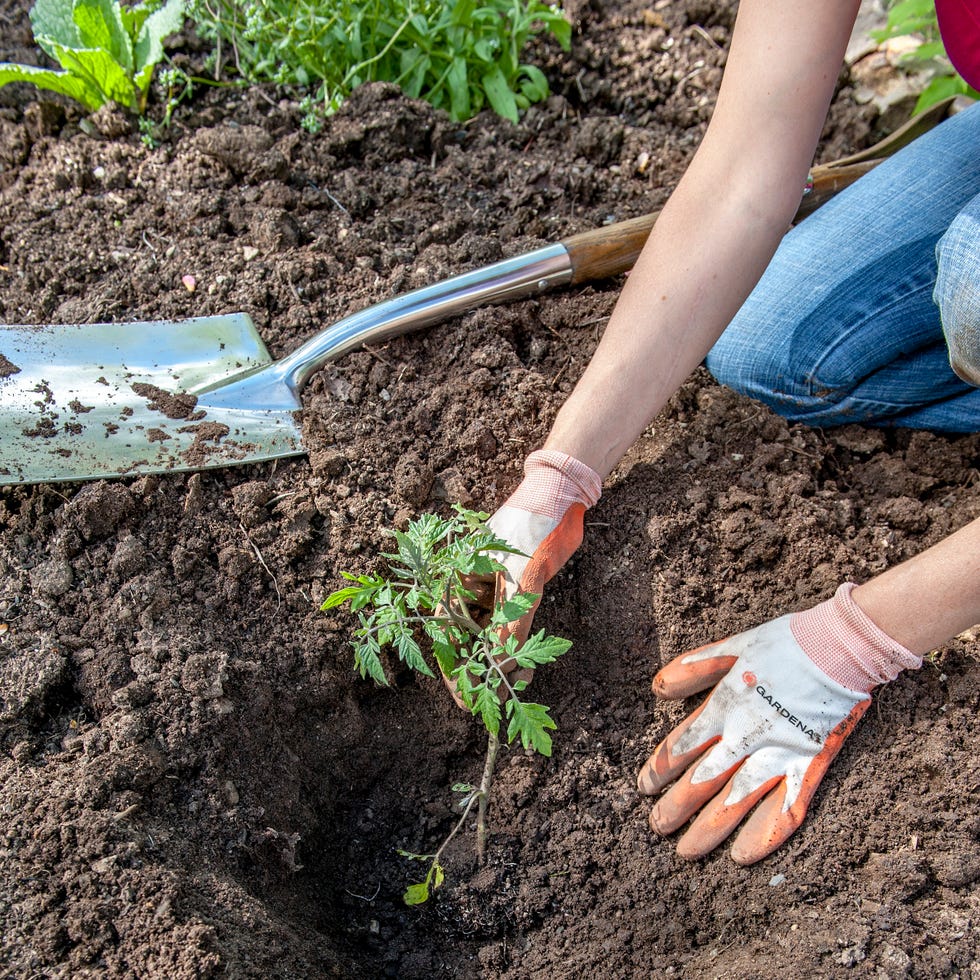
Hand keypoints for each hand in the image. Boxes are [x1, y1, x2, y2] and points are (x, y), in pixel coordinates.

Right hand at [442, 450, 600, 703]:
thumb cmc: (532, 530)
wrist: (560, 500)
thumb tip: (500, 667)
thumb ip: (511, 625)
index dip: (455, 670)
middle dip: (483, 671)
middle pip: (467, 641)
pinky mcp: (513, 595)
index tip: (466, 699)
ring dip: (504, 663)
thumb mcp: (522, 581)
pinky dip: (518, 648)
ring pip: (490, 639)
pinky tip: (530, 666)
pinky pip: (510, 629)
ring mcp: (491, 593)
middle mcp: (469, 589)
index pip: (447, 634)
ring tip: (525, 680)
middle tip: (501, 698)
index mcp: (457, 580)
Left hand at [637, 584, 919, 863]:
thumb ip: (692, 669)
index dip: (659, 770)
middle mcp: (745, 737)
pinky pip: (786, 810)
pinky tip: (742, 856)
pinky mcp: (808, 767)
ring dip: (707, 829)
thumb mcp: (731, 647)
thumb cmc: (784, 644)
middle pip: (700, 782)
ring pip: (735, 803)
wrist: (840, 648)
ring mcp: (778, 756)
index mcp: (723, 707)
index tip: (644, 787)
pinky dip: (764, 836)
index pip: (681, 747)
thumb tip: (657, 688)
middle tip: (657, 827)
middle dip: (674, 808)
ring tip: (685, 851)